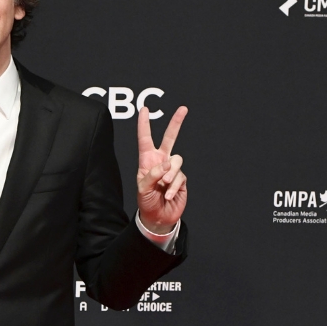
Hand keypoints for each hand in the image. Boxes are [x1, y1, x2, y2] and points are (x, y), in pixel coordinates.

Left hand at [136, 106, 187, 233]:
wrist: (158, 217)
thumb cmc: (146, 201)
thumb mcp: (143, 188)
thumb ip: (153, 174)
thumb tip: (167, 163)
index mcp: (147, 160)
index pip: (145, 139)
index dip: (144, 124)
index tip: (144, 109)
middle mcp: (161, 161)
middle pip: (170, 138)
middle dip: (176, 123)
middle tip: (183, 109)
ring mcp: (172, 169)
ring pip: (177, 160)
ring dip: (170, 174)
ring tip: (164, 187)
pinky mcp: (181, 179)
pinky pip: (180, 177)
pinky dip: (174, 187)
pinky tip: (168, 195)